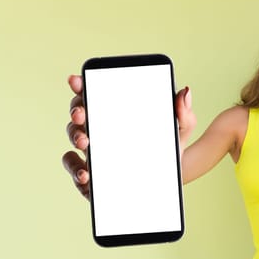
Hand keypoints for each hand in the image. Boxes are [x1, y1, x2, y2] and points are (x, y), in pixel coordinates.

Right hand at [61, 75, 195, 199]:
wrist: (173, 179)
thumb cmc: (170, 148)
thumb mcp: (180, 130)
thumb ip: (183, 113)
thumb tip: (184, 92)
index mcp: (116, 113)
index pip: (94, 94)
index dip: (81, 85)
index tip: (76, 80)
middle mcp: (100, 130)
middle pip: (79, 115)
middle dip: (76, 111)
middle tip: (82, 114)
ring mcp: (94, 153)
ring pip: (75, 140)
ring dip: (75, 138)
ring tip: (85, 143)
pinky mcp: (94, 177)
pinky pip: (77, 172)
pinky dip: (77, 171)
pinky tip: (86, 175)